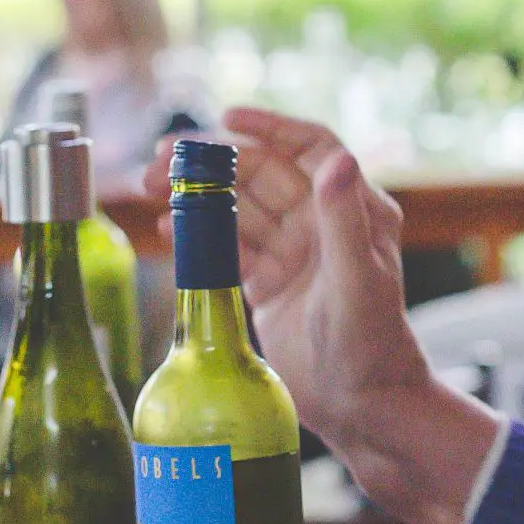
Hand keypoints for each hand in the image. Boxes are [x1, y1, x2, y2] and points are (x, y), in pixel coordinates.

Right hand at [149, 107, 492, 523]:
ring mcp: (292, 255)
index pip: (311, 149)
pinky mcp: (268, 285)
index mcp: (354, 211)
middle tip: (161, 158)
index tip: (229, 117)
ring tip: (151, 185)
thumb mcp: (357, 280)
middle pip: (261, 175)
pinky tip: (167, 226)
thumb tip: (337, 160)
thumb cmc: (372, 344)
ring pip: (237, 209)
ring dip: (196, 194)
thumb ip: (344, 220)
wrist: (363, 407)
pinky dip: (198, 235)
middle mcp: (321, 225)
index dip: (271, 126)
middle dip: (212, 162)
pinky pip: (228, 249)